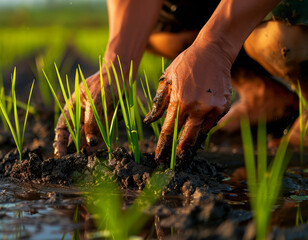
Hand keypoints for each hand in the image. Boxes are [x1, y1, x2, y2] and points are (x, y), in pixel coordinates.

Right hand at [53, 70, 115, 156]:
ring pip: (88, 140)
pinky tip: (100, 150)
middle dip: (72, 150)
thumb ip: (91, 122)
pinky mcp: (106, 124)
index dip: (59, 142)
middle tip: (72, 161)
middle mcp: (82, 118)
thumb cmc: (104, 84)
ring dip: (87, 149)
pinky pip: (102, 138)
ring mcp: (94, 122)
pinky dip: (101, 145)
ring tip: (87, 157)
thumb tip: (90, 142)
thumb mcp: (95, 101)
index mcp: (72, 109)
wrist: (121, 76)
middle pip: (74, 137)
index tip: (59, 154)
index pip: (62, 129)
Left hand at [144, 41, 232, 162]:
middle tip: (175, 165)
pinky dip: (203, 126)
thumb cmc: (185, 64)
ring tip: (185, 152)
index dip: (163, 147)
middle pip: (186, 139)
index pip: (169, 131)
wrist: (213, 51)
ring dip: (192, 141)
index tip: (159, 158)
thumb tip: (150, 121)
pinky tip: (198, 124)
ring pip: (200, 133)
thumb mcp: (166, 80)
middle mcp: (196, 108)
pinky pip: (211, 123)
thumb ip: (159, 104)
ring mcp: (212, 109)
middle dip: (179, 153)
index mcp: (179, 102)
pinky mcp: (222, 107)